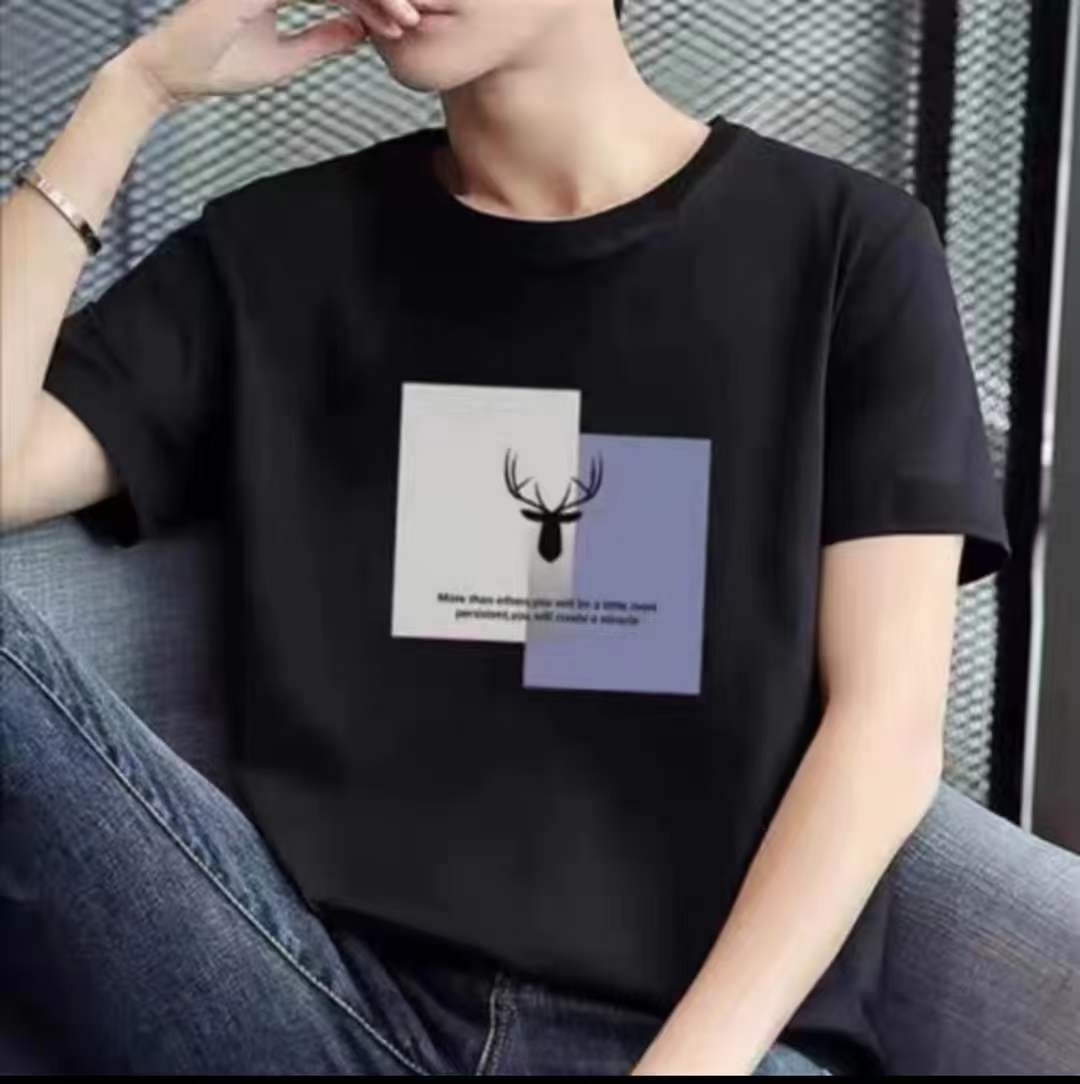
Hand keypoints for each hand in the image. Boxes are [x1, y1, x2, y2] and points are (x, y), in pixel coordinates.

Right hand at [117, 0, 418, 112]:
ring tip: (408, 21)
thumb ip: (323, 39)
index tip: (406, 26)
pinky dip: (351, 1)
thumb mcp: (287, 56)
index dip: (375, 4)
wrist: (173, 74)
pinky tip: (377, 21)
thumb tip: (360, 32)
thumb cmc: (220, 67)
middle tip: (417, 17)